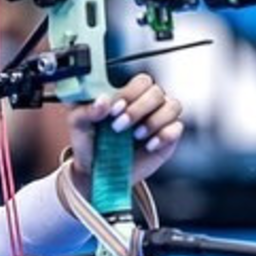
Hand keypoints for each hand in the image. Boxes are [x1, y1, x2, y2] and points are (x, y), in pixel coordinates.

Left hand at [66, 73, 184, 185]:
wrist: (98, 174)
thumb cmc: (90, 144)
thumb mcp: (78, 125)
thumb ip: (86, 110)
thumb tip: (103, 101)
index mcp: (127, 95)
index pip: (140, 81)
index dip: (129, 93)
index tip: (113, 110)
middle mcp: (146, 104)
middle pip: (157, 92)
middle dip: (138, 109)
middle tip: (119, 126)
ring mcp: (159, 120)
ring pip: (172, 106)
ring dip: (153, 121)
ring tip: (136, 136)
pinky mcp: (168, 138)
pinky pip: (177, 128)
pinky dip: (165, 135)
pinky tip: (149, 145)